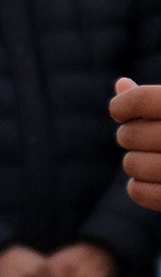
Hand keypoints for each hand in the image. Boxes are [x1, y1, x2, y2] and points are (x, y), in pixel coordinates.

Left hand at [111, 78, 160, 210]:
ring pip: (130, 164)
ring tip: (155, 159)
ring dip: (135, 162)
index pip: (141, 99)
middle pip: (129, 134)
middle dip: (130, 135)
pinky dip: (137, 187)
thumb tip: (120, 84)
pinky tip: (149, 179)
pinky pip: (138, 192)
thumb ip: (154, 101)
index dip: (122, 105)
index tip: (121, 111)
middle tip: (148, 137)